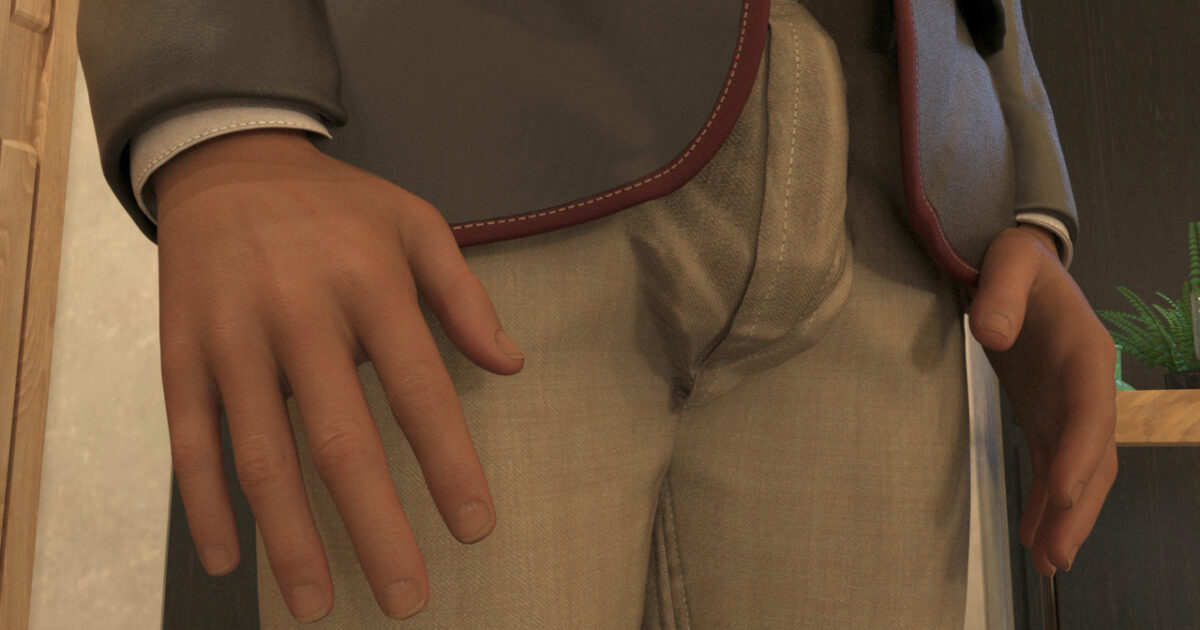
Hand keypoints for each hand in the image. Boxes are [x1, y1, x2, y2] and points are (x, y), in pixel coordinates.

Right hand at [154, 129, 524, 620]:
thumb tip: (512, 365)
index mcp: (371, 284)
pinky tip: (228, 558)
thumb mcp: (415, 222)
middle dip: (375, 526)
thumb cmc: (336, 203)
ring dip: (288, 538)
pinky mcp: (182, 352)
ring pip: (261, 455)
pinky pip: (190, 439)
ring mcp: (234, 338)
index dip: (450, 464)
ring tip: (316, 604)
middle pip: (341, 440)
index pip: (421, 390)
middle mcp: (301, 316)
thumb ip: (464, 295)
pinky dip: (204, 503)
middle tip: (405, 597)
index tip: (475, 529)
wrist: (226, 162)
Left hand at [967, 225, 1117, 576]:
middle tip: (1054, 555)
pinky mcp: (1048, 415)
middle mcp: (1088, 388)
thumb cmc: (1017, 260)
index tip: (1060, 491)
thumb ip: (1000, 291)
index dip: (1080, 452)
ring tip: (1047, 563)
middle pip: (1094, 456)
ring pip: (1079, 472)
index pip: (1091, 410)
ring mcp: (1071, 406)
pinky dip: (1045, 503)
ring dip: (1065, 518)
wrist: (1021, 265)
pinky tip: (1032, 538)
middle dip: (1077, 506)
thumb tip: (989, 335)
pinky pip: (1053, 466)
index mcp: (1087, 352)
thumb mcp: (1008, 259)